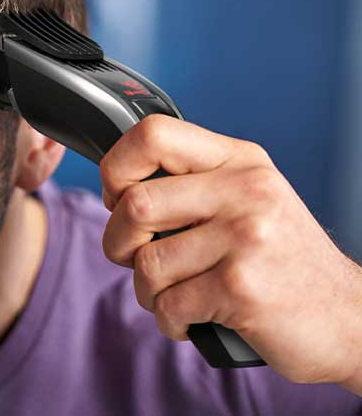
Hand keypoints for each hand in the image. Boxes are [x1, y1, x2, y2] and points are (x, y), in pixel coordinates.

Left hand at [99, 114, 361, 392]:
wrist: (348, 319)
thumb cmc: (282, 261)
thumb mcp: (250, 198)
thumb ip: (192, 182)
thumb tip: (117, 184)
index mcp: (239, 161)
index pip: (152, 134)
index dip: (117, 168)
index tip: (119, 197)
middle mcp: (245, 191)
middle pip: (135, 204)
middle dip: (119, 242)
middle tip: (138, 258)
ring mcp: (246, 238)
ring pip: (146, 263)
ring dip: (148, 291)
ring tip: (178, 295)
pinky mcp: (241, 289)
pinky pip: (167, 305)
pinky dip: (170, 322)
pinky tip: (195, 320)